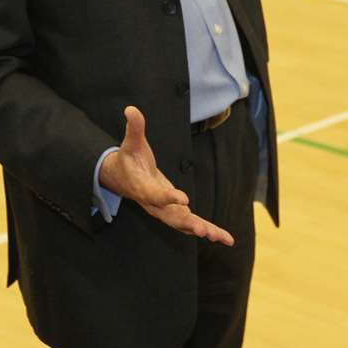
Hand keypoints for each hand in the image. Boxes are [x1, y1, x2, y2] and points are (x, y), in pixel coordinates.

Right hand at [99, 106, 234, 245]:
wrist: (123, 178)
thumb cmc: (129, 159)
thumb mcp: (130, 142)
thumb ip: (134, 128)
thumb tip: (130, 109)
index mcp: (143, 187)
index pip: (155, 194)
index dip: (168, 197)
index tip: (183, 198)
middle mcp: (154, 204)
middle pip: (170, 216)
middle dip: (188, 223)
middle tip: (203, 230)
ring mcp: (164, 210)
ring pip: (183, 224)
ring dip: (201, 230)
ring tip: (219, 237)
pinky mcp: (174, 212)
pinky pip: (191, 224)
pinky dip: (207, 231)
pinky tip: (224, 238)